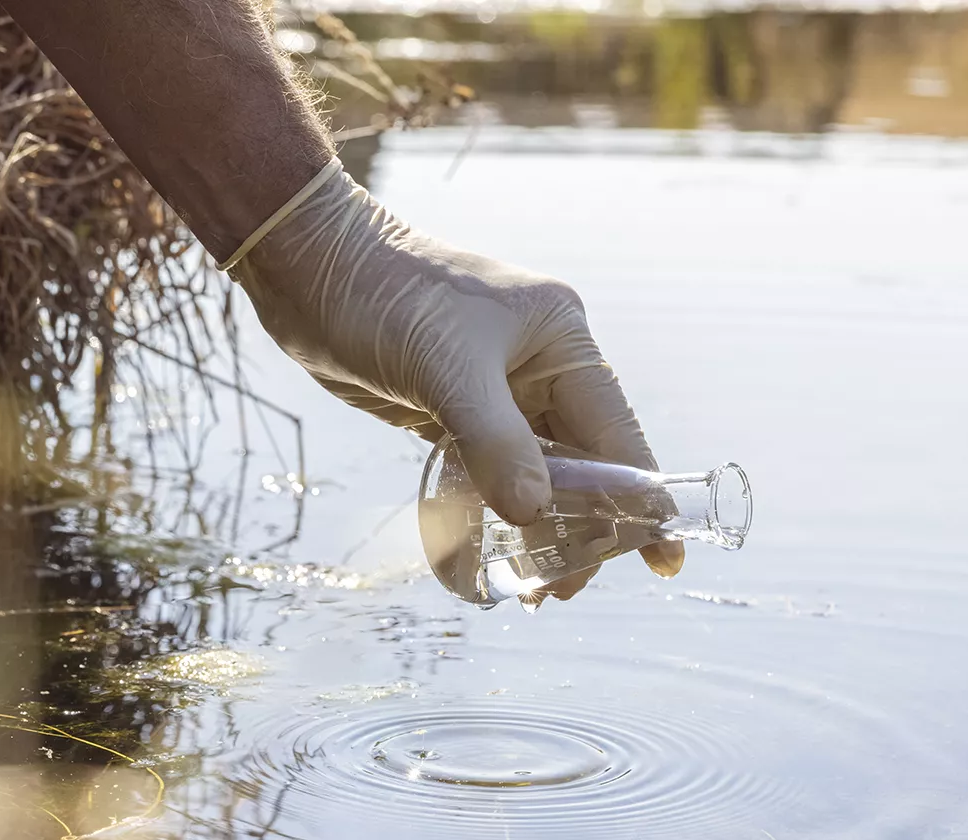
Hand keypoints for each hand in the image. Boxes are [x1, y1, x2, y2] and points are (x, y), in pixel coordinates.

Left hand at [228, 161, 683, 593]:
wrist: (306, 267)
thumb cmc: (382, 296)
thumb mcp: (444, 368)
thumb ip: (494, 442)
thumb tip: (535, 515)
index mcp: (561, 340)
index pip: (617, 433)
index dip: (639, 499)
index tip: (661, 559)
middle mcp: (540, 366)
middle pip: (583, 463)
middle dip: (581, 527)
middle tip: (559, 590)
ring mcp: (498, 390)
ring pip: (537, 473)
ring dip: (537, 528)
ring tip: (531, 589)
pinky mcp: (454, 410)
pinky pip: (491, 471)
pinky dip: (495, 510)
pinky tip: (493, 553)